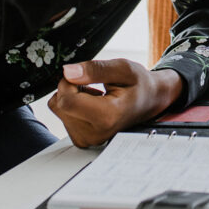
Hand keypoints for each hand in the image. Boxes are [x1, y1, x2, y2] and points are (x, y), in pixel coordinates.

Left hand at [48, 59, 182, 147]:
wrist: (149, 101)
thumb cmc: (139, 84)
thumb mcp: (123, 68)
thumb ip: (96, 69)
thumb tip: (68, 72)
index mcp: (107, 117)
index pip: (67, 101)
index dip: (68, 82)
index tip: (82, 74)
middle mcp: (96, 133)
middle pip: (60, 106)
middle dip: (70, 88)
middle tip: (92, 83)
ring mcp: (88, 139)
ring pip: (59, 111)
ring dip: (72, 97)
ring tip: (95, 94)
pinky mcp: (82, 140)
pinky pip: (63, 117)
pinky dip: (73, 106)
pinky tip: (91, 103)